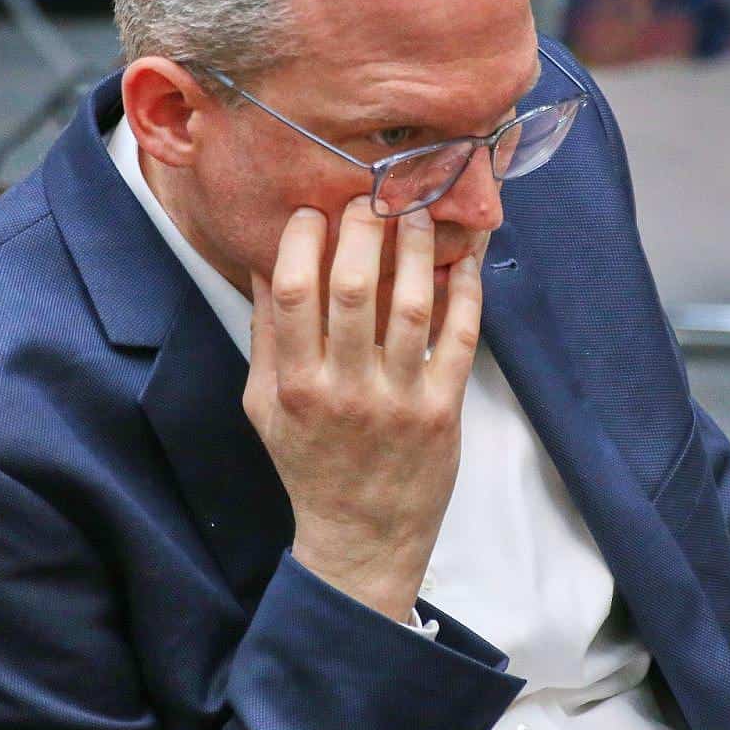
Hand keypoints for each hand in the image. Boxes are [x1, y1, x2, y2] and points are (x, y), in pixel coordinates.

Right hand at [242, 198, 482, 622]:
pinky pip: (459, 338)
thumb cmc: (309, 464)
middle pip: (355, 288)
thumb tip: (264, 261)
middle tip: (373, 194)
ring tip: (419, 209)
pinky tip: (465, 258)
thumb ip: (266, 335)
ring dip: (418, 247)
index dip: (303, 240)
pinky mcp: (443, 410)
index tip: (313, 210)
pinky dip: (466, 291)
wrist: (362, 536)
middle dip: (364, 229)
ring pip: (413, 304)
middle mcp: (345, 388)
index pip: (293, 291)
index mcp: (293, 384)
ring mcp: (399, 399)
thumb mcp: (265, 406)